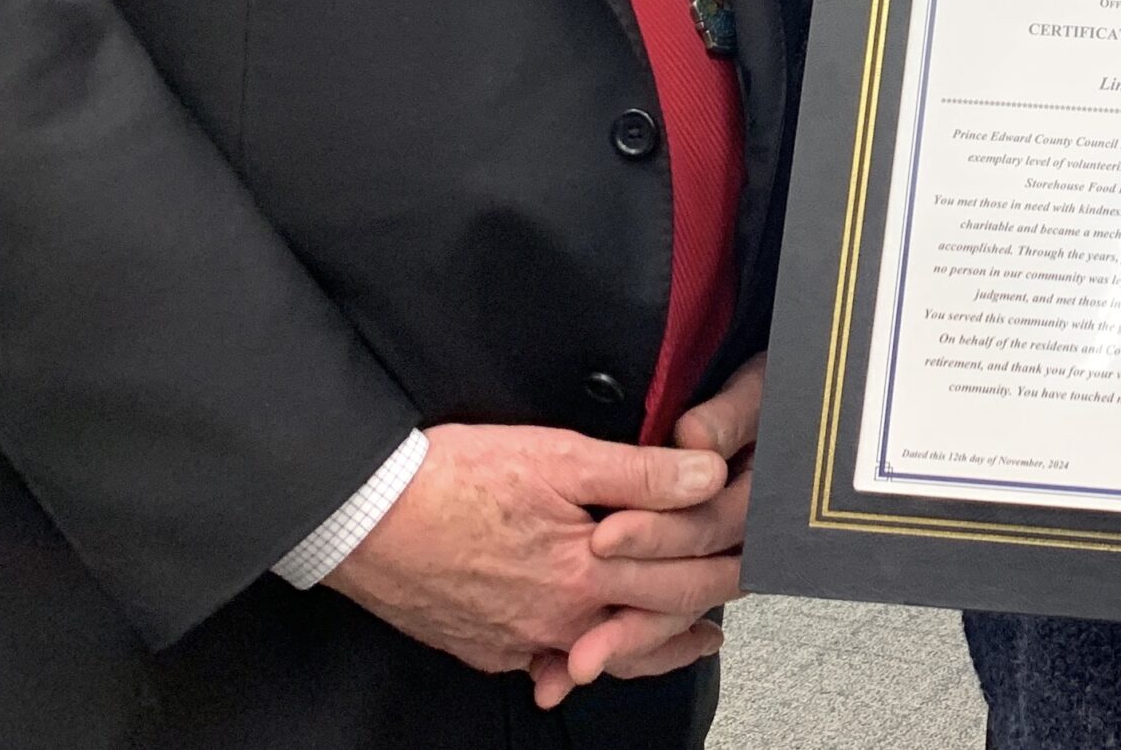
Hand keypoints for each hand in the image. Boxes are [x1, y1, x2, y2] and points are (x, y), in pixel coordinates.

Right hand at [322, 424, 739, 689]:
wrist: (364, 519)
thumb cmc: (456, 478)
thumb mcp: (559, 457)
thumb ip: (640, 473)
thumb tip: (708, 474)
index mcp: (587, 572)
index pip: (681, 578)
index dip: (725, 570)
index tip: (756, 563)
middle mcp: (559, 619)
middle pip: (649, 619)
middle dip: (700, 609)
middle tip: (737, 603)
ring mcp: (520, 639)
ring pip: (604, 652)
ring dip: (652, 646)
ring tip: (690, 642)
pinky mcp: (485, 645)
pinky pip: (549, 662)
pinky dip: (582, 660)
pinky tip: (590, 659)